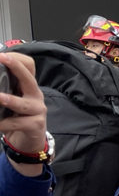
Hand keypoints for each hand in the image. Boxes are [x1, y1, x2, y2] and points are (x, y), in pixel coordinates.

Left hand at [0, 52, 47, 175]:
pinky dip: (3, 124)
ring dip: (8, 100)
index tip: (2, 55)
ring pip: (22, 104)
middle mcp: (35, 96)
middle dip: (16, 67)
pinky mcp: (35, 125)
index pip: (29, 67)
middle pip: (28, 79)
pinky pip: (16, 123)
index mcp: (28, 87)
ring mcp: (37, 110)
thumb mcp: (13, 101)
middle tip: (2, 59)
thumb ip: (6, 89)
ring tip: (0, 98)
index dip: (17, 60)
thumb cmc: (18, 118)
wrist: (30, 141)